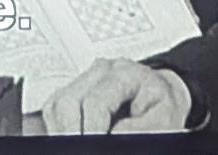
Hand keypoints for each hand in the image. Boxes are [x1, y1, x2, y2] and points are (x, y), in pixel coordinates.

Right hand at [43, 59, 191, 133]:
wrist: (162, 98)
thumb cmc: (163, 108)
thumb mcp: (163, 121)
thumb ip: (140, 129)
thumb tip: (112, 133)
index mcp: (126, 73)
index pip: (95, 101)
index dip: (92, 129)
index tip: (95, 142)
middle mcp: (101, 70)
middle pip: (68, 101)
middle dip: (72, 131)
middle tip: (82, 146)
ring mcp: (85, 78)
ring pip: (56, 104)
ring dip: (64, 129)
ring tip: (79, 141)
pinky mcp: (74, 89)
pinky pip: (53, 108)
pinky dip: (59, 126)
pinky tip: (73, 133)